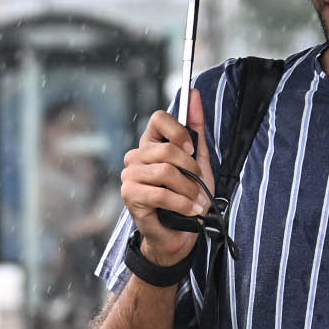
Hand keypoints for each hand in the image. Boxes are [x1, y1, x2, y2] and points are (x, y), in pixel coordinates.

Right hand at [119, 90, 211, 265]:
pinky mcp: (130, 195)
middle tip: (198, 184)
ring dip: (188, 190)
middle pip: (167, 149)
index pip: (159, 118)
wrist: (180, 234)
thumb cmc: (187, 197)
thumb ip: (196, 129)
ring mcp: (130, 175)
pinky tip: (190, 210)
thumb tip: (195, 94)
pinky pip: (161, 193)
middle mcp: (136, 156)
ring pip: (166, 172)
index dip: (178, 131)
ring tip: (196, 202)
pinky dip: (182, 203)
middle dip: (191, 169)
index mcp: (151, 144)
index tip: (191, 148)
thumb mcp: (198, 161)